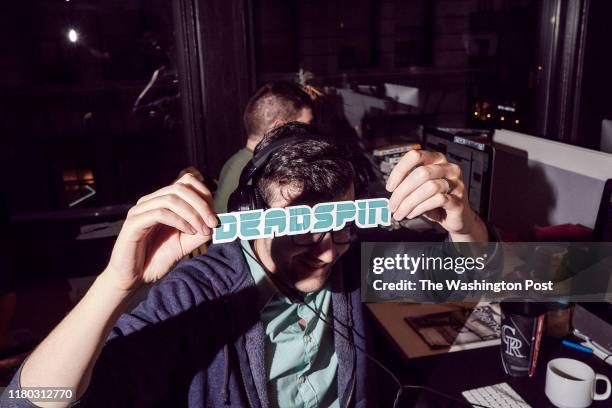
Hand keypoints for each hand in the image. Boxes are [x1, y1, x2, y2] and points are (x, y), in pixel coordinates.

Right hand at [105, 173, 217, 291]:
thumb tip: (217, 220)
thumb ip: (199, 231)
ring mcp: (139, 210)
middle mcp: (149, 201)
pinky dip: (179, 221)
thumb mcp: (185, 244)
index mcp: (161, 202)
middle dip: (201, 204)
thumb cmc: (156, 259)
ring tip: (202, 230)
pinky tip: (188, 232)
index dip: (203, 194)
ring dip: (192, 214)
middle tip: (213, 223)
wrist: (133, 279)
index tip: (215, 215)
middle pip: (180, 187)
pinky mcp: (133, 223)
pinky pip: (160, 213)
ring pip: (171, 199)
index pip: (185, 182)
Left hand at [385, 150, 487, 241]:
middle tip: (392, 205)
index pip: (415, 156)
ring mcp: (456, 184)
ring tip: (401, 212)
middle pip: (421, 173)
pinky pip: (438, 200)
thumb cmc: (437, 203)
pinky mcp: (459, 200)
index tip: (390, 186)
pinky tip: (412, 213)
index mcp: (437, 160)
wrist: (457, 218)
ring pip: (430, 187)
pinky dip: (421, 208)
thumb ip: (408, 186)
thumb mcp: (420, 190)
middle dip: (402, 191)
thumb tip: (391, 191)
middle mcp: (448, 168)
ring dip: (410, 202)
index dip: (400, 171)